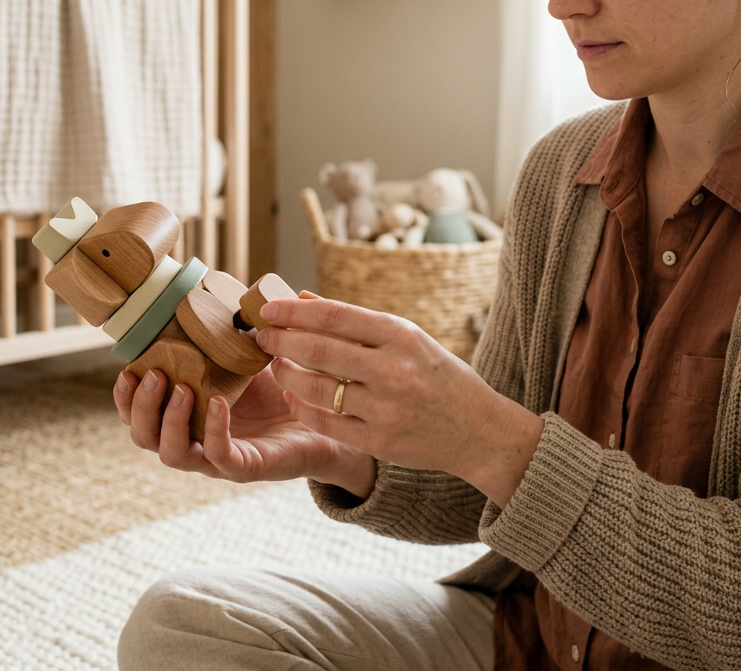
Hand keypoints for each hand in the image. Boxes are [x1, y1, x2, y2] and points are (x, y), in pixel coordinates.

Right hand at [112, 301, 375, 496]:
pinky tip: (218, 403)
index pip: (141, 413)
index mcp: (191, 412)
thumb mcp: (261, 356)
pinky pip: (219, 456)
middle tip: (154, 375)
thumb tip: (252, 292)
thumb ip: (249, 328)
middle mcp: (196, 438)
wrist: (331, 422)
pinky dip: (213, 430)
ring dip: (169, 420)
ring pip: (172, 453)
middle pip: (145, 436)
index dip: (126, 396)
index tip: (128, 368)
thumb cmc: (289, 390)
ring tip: (181, 387)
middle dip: (140, 407)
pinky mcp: (246, 467)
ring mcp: (218, 457)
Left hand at [257, 298, 543, 507]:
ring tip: (275, 366)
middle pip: (318, 350)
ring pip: (316, 389)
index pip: (335, 315)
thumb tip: (304, 299)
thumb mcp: (408, 338)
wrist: (480, 430)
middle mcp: (393, 369)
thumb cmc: (439, 376)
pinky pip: (326, 422)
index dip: (294, 311)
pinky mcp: (379, 441)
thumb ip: (357, 322)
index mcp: (401, 335)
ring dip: (286, 375)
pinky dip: (303, 407)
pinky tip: (294, 396)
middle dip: (281, 341)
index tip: (269, 309)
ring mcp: (386, 408)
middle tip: (261, 336)